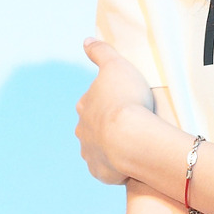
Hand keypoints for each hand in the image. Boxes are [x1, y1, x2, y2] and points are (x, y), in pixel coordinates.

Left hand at [75, 38, 154, 183]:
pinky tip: (130, 163)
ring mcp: (90, 152)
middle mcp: (82, 130)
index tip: (124, 101)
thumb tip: (86, 41)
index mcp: (85, 105)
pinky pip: (107, 169)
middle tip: (130, 124)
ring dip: (110, 147)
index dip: (109, 100)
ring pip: (98, 148)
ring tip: (131, 146)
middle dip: (106, 126)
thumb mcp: (116, 66)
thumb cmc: (126, 98)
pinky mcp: (100, 172)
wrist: (131, 137)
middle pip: (93, 126)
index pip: (92, 100)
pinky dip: (116, 167)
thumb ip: (101, 52)